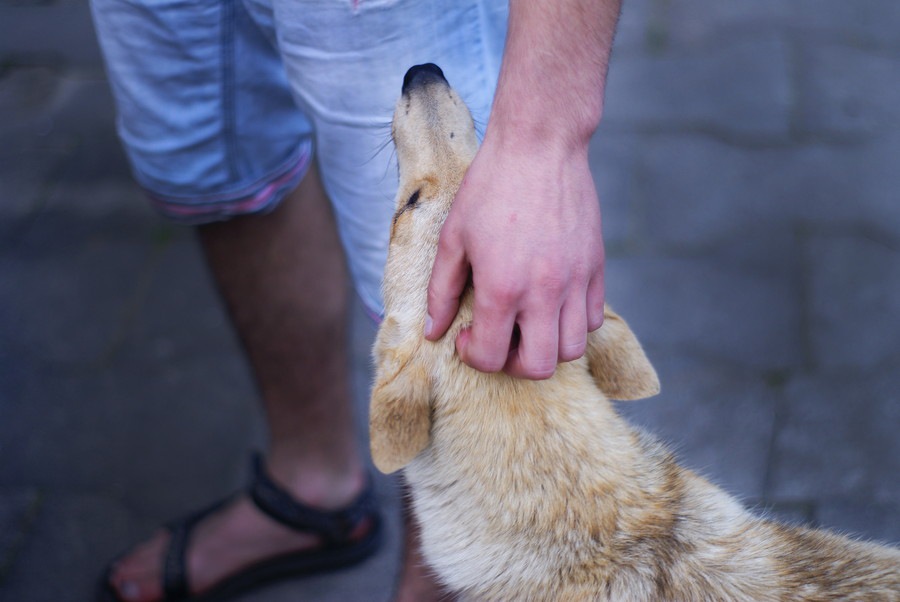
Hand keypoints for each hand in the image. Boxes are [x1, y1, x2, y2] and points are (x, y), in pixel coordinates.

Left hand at [425, 136, 604, 379]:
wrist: (539, 146)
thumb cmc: (490, 188)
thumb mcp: (453, 238)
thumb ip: (441, 290)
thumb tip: (433, 330)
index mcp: (502, 288)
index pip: (491, 357)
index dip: (473, 356)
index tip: (467, 335)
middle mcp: (543, 293)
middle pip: (538, 367)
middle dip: (513, 363)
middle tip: (500, 339)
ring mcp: (575, 282)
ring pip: (571, 349)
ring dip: (546, 346)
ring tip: (528, 323)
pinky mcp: (596, 267)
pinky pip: (592, 318)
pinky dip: (571, 323)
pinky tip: (551, 302)